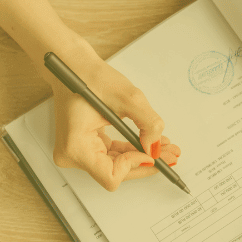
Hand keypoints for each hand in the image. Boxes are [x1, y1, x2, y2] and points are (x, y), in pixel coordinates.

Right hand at [0, 0, 179, 190]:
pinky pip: (111, 157)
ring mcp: (76, 152)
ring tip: (165, 148)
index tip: (151, 152)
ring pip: (116, 167)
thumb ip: (148, 124)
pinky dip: (131, 151)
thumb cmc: (90, 77)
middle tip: (170, 155)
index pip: (111, 175)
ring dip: (141, 157)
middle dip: (145, 163)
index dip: (134, 166)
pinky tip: (149, 143)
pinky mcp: (83, 147)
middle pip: (116, 174)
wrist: (73, 66)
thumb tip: (155, 146)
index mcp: (76, 146)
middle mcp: (72, 154)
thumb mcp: (129, 98)